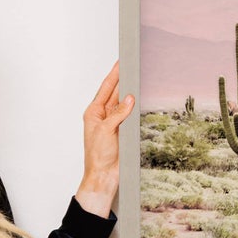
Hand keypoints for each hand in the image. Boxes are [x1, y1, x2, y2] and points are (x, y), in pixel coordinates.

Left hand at [76, 62, 133, 216]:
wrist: (104, 175)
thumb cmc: (98, 156)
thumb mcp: (106, 131)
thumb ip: (118, 114)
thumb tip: (129, 98)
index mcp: (94, 112)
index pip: (107, 88)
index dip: (115, 74)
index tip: (121, 62)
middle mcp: (104, 115)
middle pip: (116, 92)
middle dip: (124, 79)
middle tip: (134, 65)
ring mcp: (115, 123)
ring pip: (125, 102)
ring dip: (132, 92)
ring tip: (140, 78)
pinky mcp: (124, 131)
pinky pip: (132, 114)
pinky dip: (137, 107)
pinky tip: (143, 99)